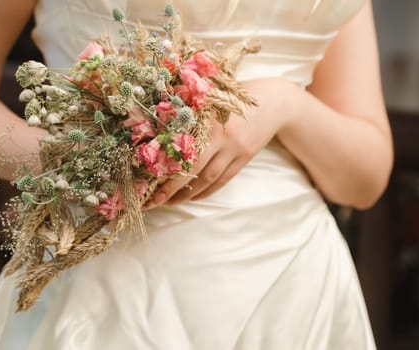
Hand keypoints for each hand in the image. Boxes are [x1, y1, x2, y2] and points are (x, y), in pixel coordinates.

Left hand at [146, 78, 294, 206]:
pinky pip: (224, 179)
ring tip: (170, 202)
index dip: (162, 167)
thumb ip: (187, 109)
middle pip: (193, 168)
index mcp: (206, 118)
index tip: (144, 181)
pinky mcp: (245, 156)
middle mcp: (220, 135)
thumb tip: (155, 127)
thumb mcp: (210, 97)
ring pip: (208, 178)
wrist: (274, 101)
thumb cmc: (234, 96)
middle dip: (171, 188)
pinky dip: (207, 191)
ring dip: (188, 194)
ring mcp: (235, 148)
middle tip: (152, 201)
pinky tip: (194, 197)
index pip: (179, 148)